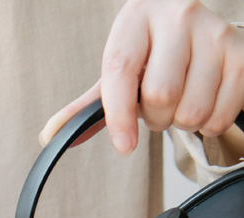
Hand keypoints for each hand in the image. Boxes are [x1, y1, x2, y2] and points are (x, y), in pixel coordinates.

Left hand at [40, 0, 243, 154]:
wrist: (198, 29)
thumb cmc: (152, 54)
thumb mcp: (118, 72)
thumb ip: (86, 107)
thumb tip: (49, 135)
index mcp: (138, 17)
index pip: (121, 70)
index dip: (118, 115)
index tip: (123, 146)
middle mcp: (180, 16)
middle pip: (160, 96)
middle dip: (154, 117)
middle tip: (157, 105)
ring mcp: (216, 33)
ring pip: (191, 110)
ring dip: (181, 122)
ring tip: (180, 100)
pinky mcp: (243, 56)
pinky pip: (219, 116)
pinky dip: (208, 124)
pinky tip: (204, 100)